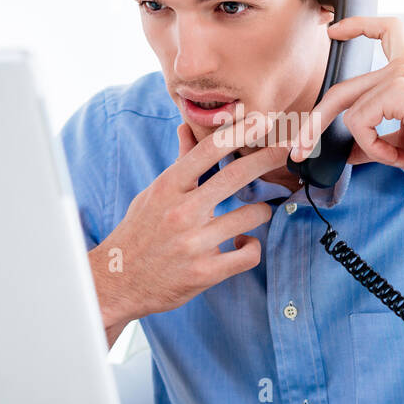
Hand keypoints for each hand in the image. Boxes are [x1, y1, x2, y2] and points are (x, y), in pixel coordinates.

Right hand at [90, 117, 286, 337]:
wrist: (117, 281)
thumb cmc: (138, 232)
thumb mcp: (153, 193)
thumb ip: (178, 163)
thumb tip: (187, 127)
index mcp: (168, 187)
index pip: (208, 150)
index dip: (239, 132)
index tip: (262, 121)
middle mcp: (181, 212)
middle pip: (235, 176)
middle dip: (267, 159)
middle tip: (286, 151)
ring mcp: (194, 243)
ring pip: (251, 216)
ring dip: (262, 211)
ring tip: (257, 213)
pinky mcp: (206, 273)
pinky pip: (249, 254)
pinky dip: (252, 246)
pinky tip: (243, 243)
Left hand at [289, 16, 403, 188]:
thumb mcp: (403, 148)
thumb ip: (375, 142)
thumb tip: (348, 151)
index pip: (386, 32)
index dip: (357, 25)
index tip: (334, 30)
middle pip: (341, 88)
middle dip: (314, 122)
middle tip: (298, 150)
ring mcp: (401, 75)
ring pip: (347, 109)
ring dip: (363, 144)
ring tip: (392, 158)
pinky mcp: (399, 89)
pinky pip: (359, 121)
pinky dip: (373, 146)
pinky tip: (398, 155)